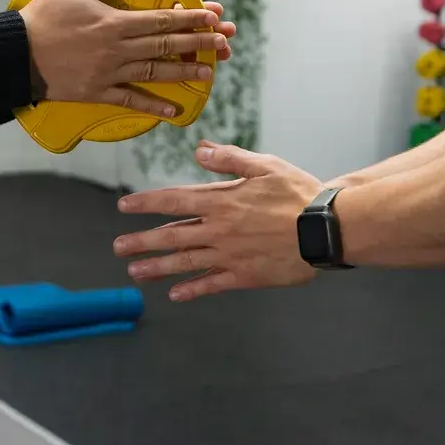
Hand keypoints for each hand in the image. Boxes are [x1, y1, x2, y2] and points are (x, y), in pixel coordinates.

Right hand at [20, 0, 235, 118]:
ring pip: (155, 72)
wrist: (15, 55)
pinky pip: (131, 101)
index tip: (212, 17)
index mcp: (115, 22)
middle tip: (223, 43)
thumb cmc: (43, 17)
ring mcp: (110, 73)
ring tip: (210, 74)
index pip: (162, 20)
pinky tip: (174, 111)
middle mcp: (118, 49)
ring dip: (185, 73)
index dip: (190, 18)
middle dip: (199, 44)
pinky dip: (154, 107)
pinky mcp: (98, 93)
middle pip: (167, 46)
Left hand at [112, 143, 323, 300]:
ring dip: (158, 267)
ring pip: (186, 261)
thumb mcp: (266, 166)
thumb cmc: (298, 194)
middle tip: (118, 247)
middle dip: (142, 241)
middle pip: (172, 235)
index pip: (174, 200)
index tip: (124, 207)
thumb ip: (230, 159)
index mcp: (222, 200)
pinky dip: (192, 289)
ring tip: (134, 272)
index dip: (146, 203)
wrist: (325, 230)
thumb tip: (199, 150)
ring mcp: (230, 255)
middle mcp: (220, 229)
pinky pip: (212, 283)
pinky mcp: (245, 276)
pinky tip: (175, 294)